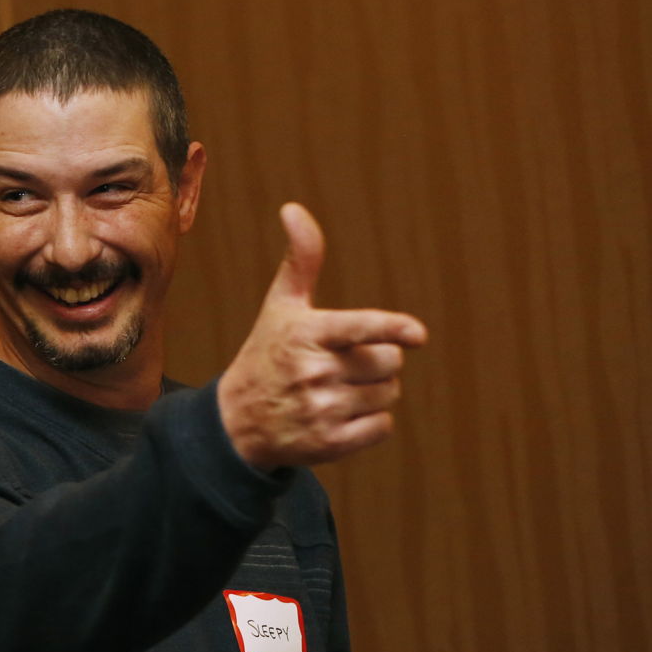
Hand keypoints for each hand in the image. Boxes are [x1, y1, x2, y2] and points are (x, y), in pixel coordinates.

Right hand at [218, 203, 427, 469]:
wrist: (234, 421)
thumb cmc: (267, 353)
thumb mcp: (280, 307)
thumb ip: (301, 260)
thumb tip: (294, 209)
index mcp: (305, 334)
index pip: (360, 329)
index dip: (392, 329)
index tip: (417, 335)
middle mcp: (312, 372)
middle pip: (390, 363)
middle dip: (378, 363)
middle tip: (344, 366)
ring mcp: (320, 409)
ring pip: (389, 394)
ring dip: (374, 393)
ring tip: (338, 392)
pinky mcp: (329, 443)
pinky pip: (383, 427)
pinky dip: (372, 423)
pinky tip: (342, 417)